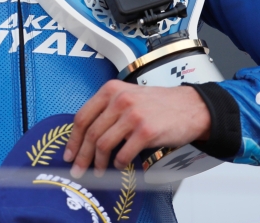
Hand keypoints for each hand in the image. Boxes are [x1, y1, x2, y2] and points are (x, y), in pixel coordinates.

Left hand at [62, 80, 210, 176]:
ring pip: (103, 144)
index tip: (69, 153)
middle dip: (82, 156)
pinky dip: (119, 164)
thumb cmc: (159, 104)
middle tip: (78, 169)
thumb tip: (85, 134)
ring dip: (98, 162)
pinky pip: (123, 154)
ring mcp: (132, 115)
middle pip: (91, 133)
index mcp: (112, 90)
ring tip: (99, 171)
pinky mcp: (145, 131)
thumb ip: (108, 108)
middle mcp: (120, 100)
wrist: (190, 107)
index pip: (83, 116)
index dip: (73, 139)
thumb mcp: (129, 95)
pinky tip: (119, 166)